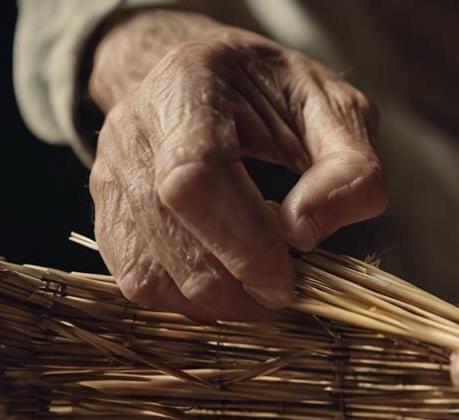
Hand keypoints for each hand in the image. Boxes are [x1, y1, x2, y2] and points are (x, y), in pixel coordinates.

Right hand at [88, 11, 383, 320]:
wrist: (223, 78)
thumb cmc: (286, 97)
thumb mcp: (341, 113)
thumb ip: (349, 170)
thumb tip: (303, 232)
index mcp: (192, 81)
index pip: (197, 171)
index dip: (243, 241)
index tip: (286, 280)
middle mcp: (134, 124)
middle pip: (165, 223)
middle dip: (231, 282)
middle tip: (282, 295)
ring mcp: (110, 169)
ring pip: (144, 267)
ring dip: (210, 303)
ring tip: (258, 293)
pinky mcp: (109, 211)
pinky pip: (136, 278)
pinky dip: (186, 302)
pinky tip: (227, 287)